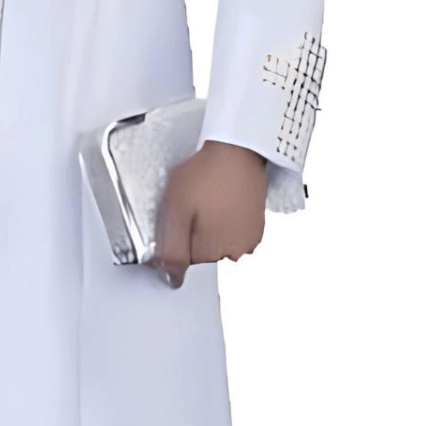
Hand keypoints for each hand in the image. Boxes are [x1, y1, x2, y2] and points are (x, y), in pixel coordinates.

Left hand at [150, 140, 267, 288]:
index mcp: (213, 250)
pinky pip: (230, 229)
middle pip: (200, 250)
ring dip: (208, 224)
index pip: (182, 258)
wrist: (238, 149)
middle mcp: (236, 251)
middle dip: (192, 229)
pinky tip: (221, 199)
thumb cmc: (207, 173)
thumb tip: (169, 277)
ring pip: (215, 240)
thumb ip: (170, 248)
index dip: (175, 234)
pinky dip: (223, 217)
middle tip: (194, 202)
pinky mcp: (255, 224)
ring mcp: (248, 238)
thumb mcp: (175, 210)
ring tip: (209, 198)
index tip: (179, 212)